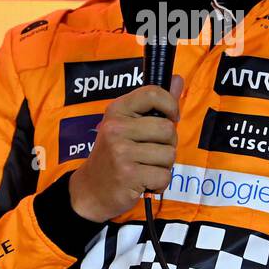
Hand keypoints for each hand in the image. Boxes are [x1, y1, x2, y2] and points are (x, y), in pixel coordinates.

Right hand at [69, 74, 183, 222]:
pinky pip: (164, 176)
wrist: (91, 190)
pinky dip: (159, 183)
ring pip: (169, 154)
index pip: (153, 93)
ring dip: (164, 166)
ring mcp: (121, 151)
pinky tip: (144, 182)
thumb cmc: (115, 154)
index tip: (170, 118)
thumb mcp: (128, 124)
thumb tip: (178, 79)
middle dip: (168, 144)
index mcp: (117, 110)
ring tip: (145, 167)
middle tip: (151, 152)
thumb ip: (155, 104)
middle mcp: (116, 128)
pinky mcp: (128, 175)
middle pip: (168, 128)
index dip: (171, 105)